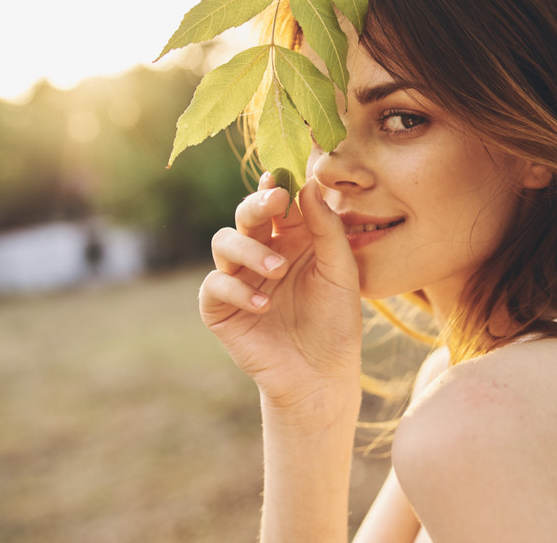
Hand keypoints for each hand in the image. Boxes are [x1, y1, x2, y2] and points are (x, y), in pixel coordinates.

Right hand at [199, 172, 361, 407]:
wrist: (321, 375)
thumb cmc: (336, 322)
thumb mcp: (342, 272)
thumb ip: (328, 229)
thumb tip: (309, 185)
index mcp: (292, 240)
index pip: (278, 204)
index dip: (276, 188)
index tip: (282, 180)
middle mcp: (262, 253)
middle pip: (245, 215)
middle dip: (256, 204)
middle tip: (274, 203)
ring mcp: (239, 279)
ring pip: (223, 242)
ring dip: (249, 249)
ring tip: (279, 270)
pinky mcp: (220, 309)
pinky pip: (214, 285)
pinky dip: (237, 289)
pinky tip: (264, 304)